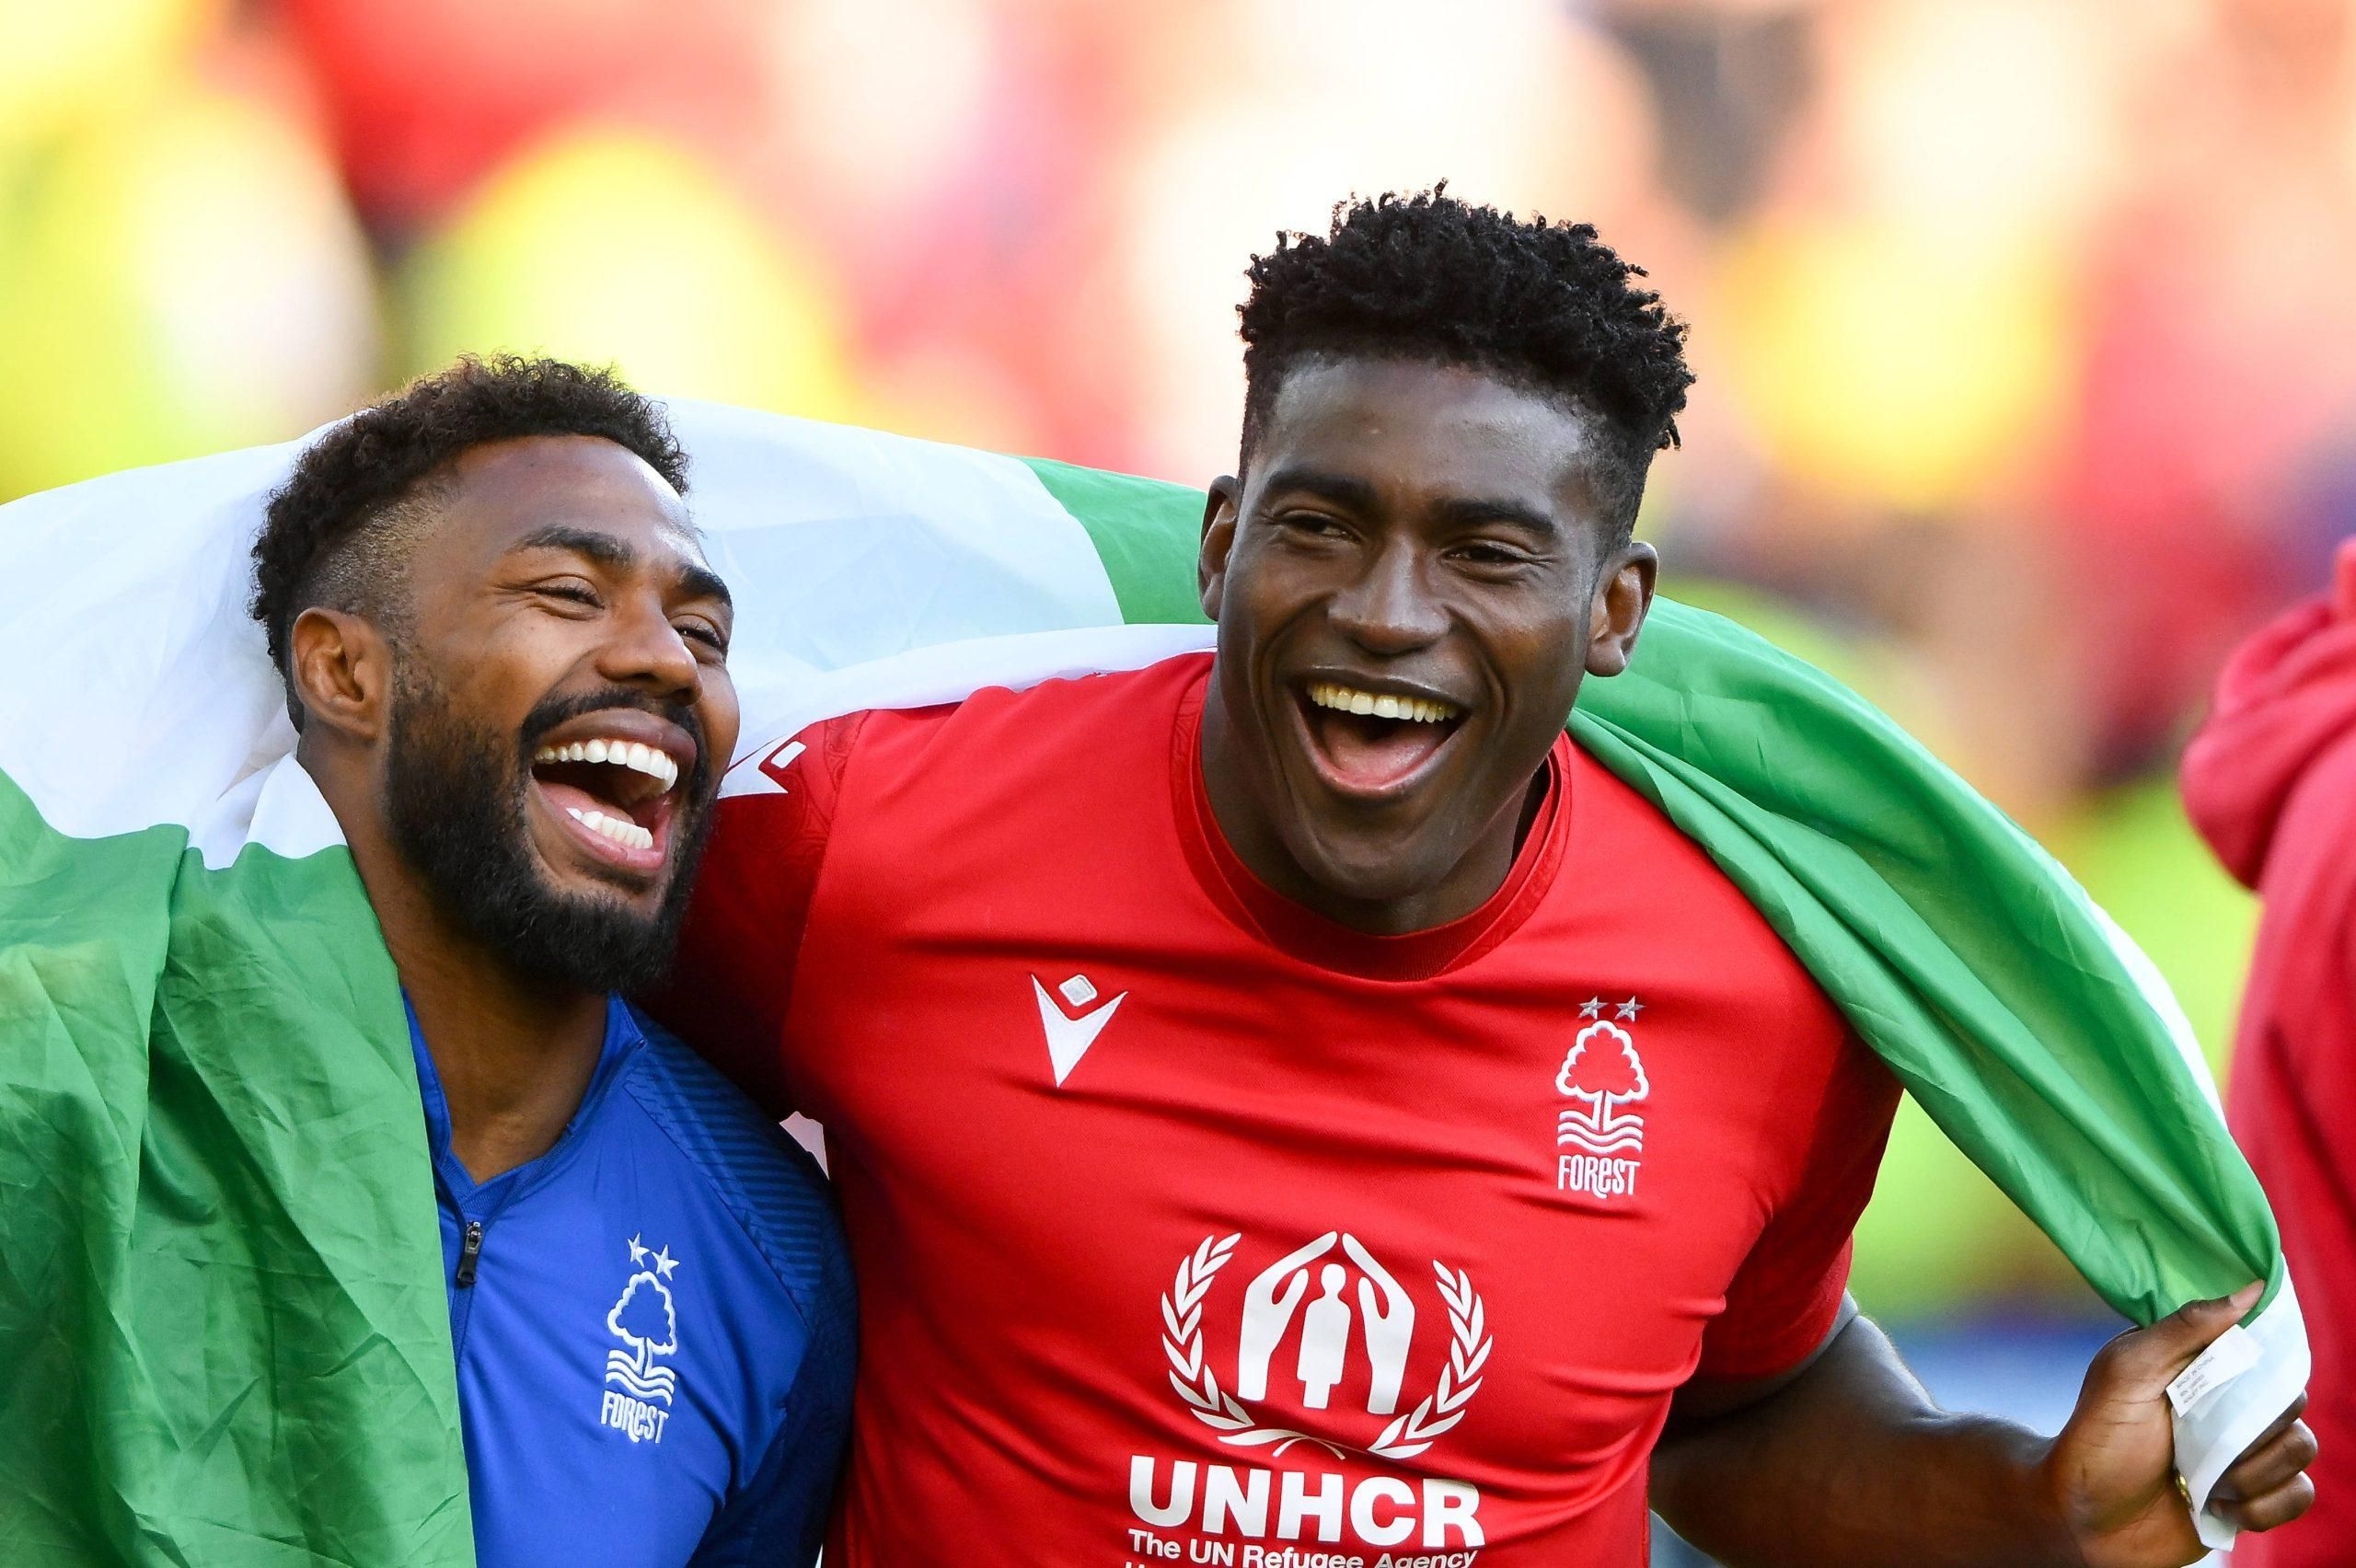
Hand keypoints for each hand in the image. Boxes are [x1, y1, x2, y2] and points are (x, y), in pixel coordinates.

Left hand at [2041, 1283, 2316, 1567]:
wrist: (2086, 1518)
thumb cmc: (2097, 1438)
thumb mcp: (2127, 1370)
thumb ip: (2183, 1329)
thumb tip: (2248, 1291)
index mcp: (2201, 1368)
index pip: (2262, 1350)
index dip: (2263, 1364)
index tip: (2232, 1386)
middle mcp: (2228, 1407)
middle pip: (2289, 1400)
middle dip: (2252, 1425)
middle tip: (2203, 1439)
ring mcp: (2244, 1452)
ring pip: (2300, 1448)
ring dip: (2256, 1471)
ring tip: (2208, 1480)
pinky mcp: (2255, 1497)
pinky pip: (2300, 1495)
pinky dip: (2266, 1506)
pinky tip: (2222, 1506)